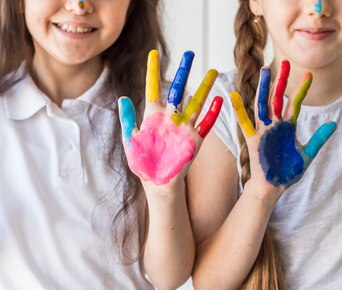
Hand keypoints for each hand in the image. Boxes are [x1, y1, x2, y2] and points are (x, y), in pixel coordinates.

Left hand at [118, 50, 222, 186]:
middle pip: (178, 89)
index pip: (153, 88)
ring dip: (204, 87)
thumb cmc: (143, 164)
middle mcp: (170, 118)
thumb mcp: (131, 141)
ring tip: (212, 70)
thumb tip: (122, 98)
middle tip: (190, 53)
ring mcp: (184, 128)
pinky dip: (212, 113)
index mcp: (153, 116)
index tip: (154, 54)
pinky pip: (206, 124)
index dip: (153, 71)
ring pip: (196, 102)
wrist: (157, 183)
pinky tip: (219, 99)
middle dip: (184, 71)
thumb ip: (128, 120)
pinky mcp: (194, 140)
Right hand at [231, 60, 335, 196]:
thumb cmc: (287, 173)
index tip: (309, 75)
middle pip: (278, 98)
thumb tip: (334, 124)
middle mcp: (275, 125)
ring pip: (263, 104)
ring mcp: (263, 131)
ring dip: (264, 88)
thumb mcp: (307, 154)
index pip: (295, 103)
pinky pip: (245, 122)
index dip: (301, 90)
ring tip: (265, 70)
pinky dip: (239, 110)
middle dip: (281, 80)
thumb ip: (318, 139)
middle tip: (285, 62)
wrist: (273, 187)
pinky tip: (234, 96)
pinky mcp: (253, 140)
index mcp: (288, 127)